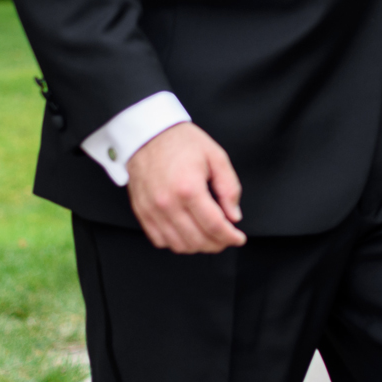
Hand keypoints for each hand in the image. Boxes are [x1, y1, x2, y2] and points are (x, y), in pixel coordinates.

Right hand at [125, 122, 245, 253]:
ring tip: (209, 236)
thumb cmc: (182, 143)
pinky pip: (160, 240)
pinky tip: (188, 233)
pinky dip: (177, 243)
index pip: (214, 226)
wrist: (148, 135)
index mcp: (189, 188)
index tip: (239, 238)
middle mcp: (168, 204)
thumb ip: (229, 187)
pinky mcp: (142, 213)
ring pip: (179, 245)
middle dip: (217, 244)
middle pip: (197, 240)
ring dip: (198, 246)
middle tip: (227, 238)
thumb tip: (234, 216)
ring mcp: (152, 211)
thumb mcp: (216, 156)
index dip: (230, 237)